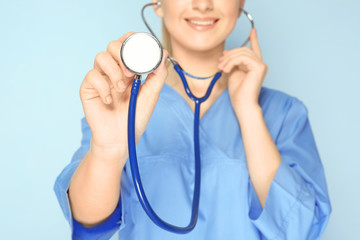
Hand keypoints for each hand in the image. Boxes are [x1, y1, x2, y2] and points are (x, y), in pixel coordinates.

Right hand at [80, 32, 167, 161]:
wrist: (120, 139)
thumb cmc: (135, 117)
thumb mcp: (151, 95)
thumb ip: (158, 75)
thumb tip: (164, 53)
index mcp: (130, 69)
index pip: (128, 44)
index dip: (133, 41)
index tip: (143, 52)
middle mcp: (114, 70)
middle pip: (113, 45)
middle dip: (123, 55)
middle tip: (131, 73)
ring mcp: (100, 78)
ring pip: (100, 56)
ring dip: (113, 71)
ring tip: (121, 89)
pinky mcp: (88, 88)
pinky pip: (91, 75)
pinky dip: (102, 86)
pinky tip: (109, 100)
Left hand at [218, 28, 266, 112]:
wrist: (242, 103)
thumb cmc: (238, 92)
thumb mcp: (232, 72)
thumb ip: (231, 61)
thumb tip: (226, 51)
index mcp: (254, 65)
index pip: (254, 49)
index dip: (254, 39)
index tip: (253, 30)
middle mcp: (260, 64)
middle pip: (243, 50)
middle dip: (229, 55)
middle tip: (219, 64)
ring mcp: (261, 65)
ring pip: (242, 52)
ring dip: (228, 59)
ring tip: (221, 68)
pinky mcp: (259, 67)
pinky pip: (243, 57)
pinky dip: (232, 62)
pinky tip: (226, 69)